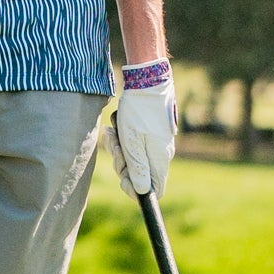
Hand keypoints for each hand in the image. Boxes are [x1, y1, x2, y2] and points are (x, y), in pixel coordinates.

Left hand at [106, 78, 177, 200]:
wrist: (147, 82)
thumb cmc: (139, 113)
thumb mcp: (132, 142)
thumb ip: (137, 168)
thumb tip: (143, 191)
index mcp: (160, 160)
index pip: (155, 189)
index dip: (137, 190)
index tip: (123, 179)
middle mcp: (160, 154)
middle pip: (140, 175)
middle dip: (122, 164)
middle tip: (114, 146)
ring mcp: (155, 144)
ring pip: (133, 159)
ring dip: (118, 149)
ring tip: (112, 132)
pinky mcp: (149, 134)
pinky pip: (133, 145)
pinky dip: (121, 139)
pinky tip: (114, 128)